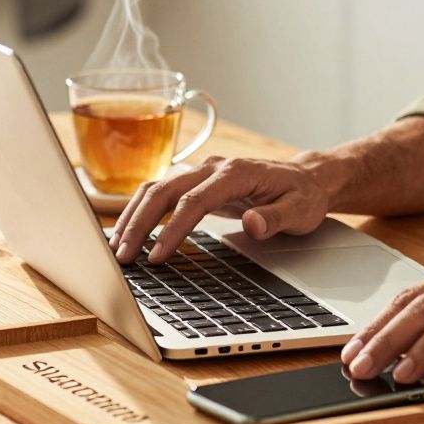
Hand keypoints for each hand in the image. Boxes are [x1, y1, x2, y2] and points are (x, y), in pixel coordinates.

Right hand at [109, 155, 334, 263]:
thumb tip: (253, 223)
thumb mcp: (301, 210)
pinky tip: (129, 233)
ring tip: (117, 248)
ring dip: (133, 216)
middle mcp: (213, 167)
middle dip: (139, 222)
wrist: (306, 178)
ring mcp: (202, 173)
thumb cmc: (303, 195)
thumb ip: (277, 217)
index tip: (157, 255)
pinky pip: (161, 193)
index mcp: (236, 173)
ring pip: (156, 188)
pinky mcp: (197, 183)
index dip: (173, 229)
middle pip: (164, 189)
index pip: (195, 201)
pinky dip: (141, 211)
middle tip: (123, 255)